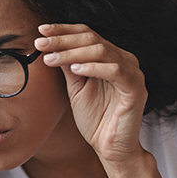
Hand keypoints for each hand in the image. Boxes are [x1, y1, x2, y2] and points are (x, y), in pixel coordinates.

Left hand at [35, 24, 147, 166]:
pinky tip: (75, 70)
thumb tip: (50, 45)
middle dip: (63, 39)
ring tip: (51, 58)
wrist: (110, 147)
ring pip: (102, 51)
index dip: (64, 30)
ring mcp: (133, 73)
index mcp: (111, 57)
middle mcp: (124, 60)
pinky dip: (94, 68)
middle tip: (40, 42)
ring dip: (73, 53)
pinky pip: (116, 71)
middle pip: (92, 39)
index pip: (87, 34)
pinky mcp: (136, 89)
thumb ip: (68, 66)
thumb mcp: (76, 87)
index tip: (41, 30)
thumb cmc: (95, 119)